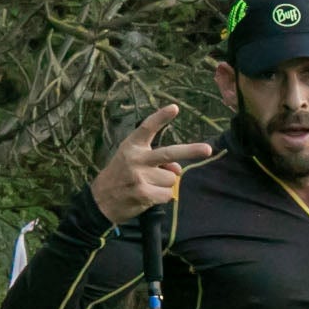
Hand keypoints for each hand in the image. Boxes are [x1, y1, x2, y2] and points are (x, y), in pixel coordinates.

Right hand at [91, 105, 213, 224]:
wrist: (100, 200)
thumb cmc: (122, 176)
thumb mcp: (134, 161)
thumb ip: (157, 161)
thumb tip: (178, 170)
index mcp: (132, 146)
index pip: (147, 128)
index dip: (161, 117)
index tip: (175, 108)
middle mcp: (135, 158)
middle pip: (168, 153)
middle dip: (190, 151)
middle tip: (208, 149)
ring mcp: (138, 176)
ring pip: (171, 179)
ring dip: (165, 184)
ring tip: (147, 186)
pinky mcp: (142, 193)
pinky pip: (167, 194)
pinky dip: (162, 197)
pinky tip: (147, 196)